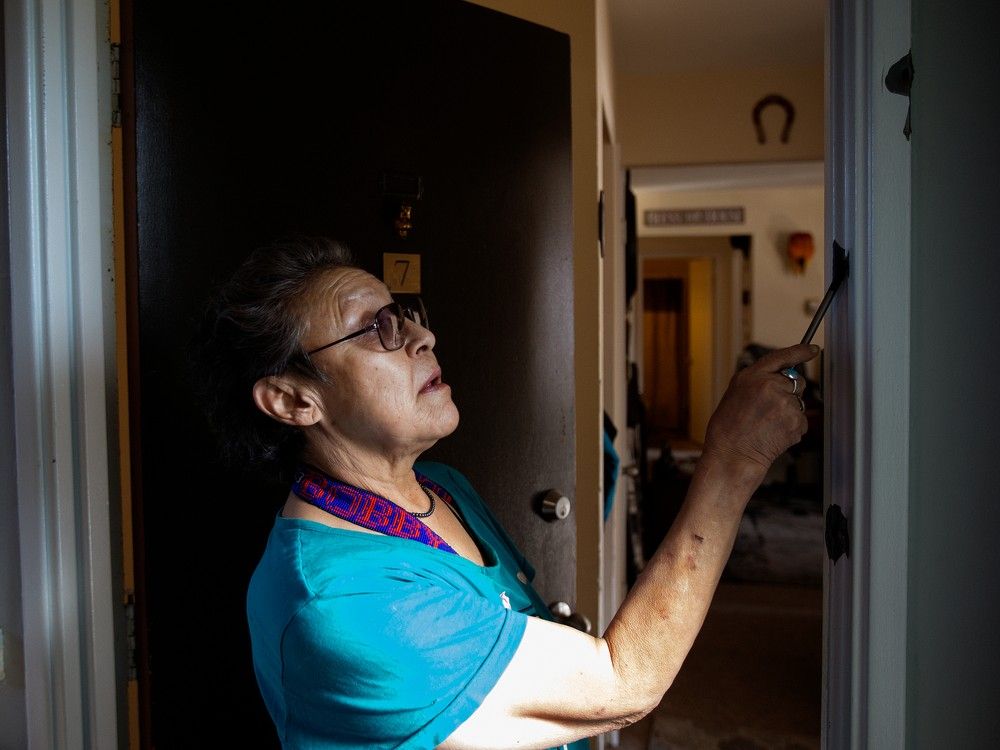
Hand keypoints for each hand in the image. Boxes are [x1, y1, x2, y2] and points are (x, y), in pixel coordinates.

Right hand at [702, 343, 819, 477]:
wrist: (731, 456)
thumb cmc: (728, 429)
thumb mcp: (735, 394)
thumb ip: (758, 381)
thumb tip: (782, 379)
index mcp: (751, 376)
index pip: (781, 357)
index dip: (800, 351)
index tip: (813, 349)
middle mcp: (769, 386)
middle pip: (797, 382)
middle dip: (790, 394)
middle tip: (770, 410)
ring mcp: (784, 403)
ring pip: (799, 404)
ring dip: (789, 415)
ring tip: (767, 426)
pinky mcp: (795, 421)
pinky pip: (801, 422)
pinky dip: (792, 429)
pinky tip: (773, 435)